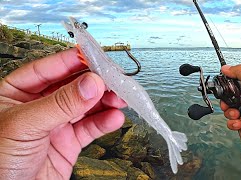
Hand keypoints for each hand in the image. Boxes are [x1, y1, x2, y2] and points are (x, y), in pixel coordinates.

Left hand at [0, 48, 126, 178]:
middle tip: (113, 80)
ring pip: (86, 106)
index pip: (48, 69)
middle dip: (94, 83)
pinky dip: (105, 122)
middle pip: (72, 86)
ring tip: (119, 99)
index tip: (93, 56)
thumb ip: (60, 104)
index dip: (71, 61)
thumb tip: (90, 84)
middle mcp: (39, 105)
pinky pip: (90, 128)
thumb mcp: (26, 125)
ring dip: (105, 101)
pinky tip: (114, 117)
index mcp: (17, 93)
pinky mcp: (69, 142)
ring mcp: (56, 123)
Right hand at [220, 64, 240, 148]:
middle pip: (231, 97)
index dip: (230, 84)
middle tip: (229, 102)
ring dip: (230, 112)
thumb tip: (227, 68)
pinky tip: (240, 122)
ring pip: (229, 109)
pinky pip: (231, 122)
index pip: (238, 82)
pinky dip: (233, 123)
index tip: (225, 86)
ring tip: (237, 114)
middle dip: (227, 100)